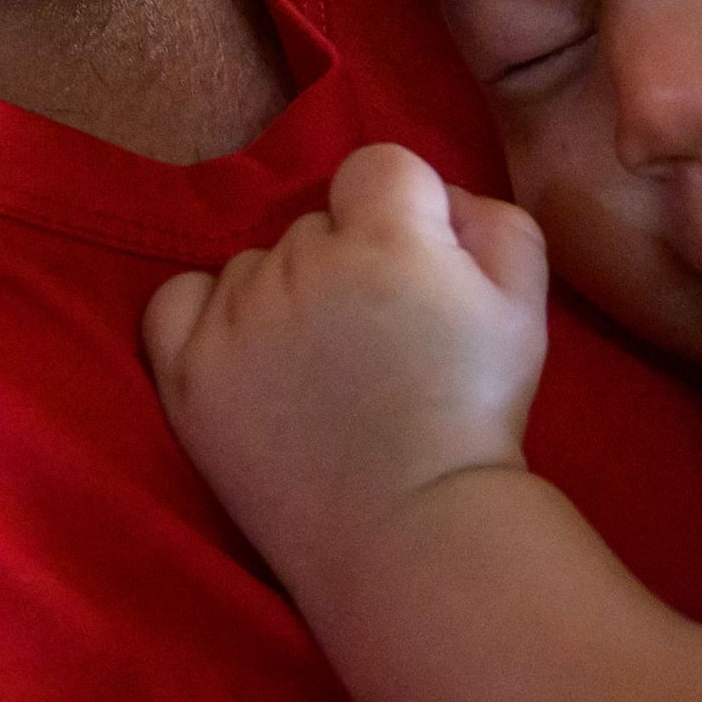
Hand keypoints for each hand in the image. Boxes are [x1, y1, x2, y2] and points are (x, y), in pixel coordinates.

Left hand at [142, 144, 554, 602]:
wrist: (411, 535)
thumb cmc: (476, 418)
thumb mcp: (524, 308)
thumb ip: (492, 221)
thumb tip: (440, 197)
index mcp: (385, 238)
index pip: (378, 166)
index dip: (406, 214)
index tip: (418, 274)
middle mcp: (299, 263)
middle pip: (314, 224)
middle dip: (346, 262)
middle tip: (375, 341)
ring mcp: (234, 318)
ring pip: (253, 264)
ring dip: (282, 296)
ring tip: (318, 372)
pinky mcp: (188, 373)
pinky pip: (177, 299)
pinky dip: (208, 316)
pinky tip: (245, 355)